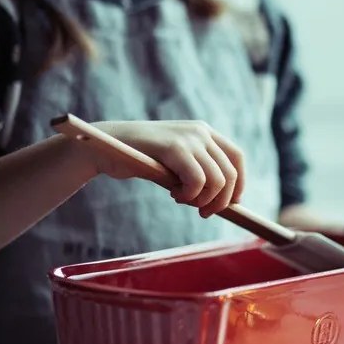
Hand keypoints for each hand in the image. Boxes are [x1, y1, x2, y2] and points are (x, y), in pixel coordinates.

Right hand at [89, 120, 244, 214]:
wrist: (105, 147)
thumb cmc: (141, 160)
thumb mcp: (177, 164)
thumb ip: (200, 173)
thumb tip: (226, 202)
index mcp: (204, 131)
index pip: (237, 158)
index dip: (238, 184)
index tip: (231, 205)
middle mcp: (200, 131)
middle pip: (230, 174)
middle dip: (220, 201)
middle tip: (202, 212)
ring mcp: (189, 137)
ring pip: (217, 181)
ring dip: (202, 200)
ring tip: (181, 200)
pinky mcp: (174, 147)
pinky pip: (198, 182)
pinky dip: (189, 196)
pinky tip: (173, 194)